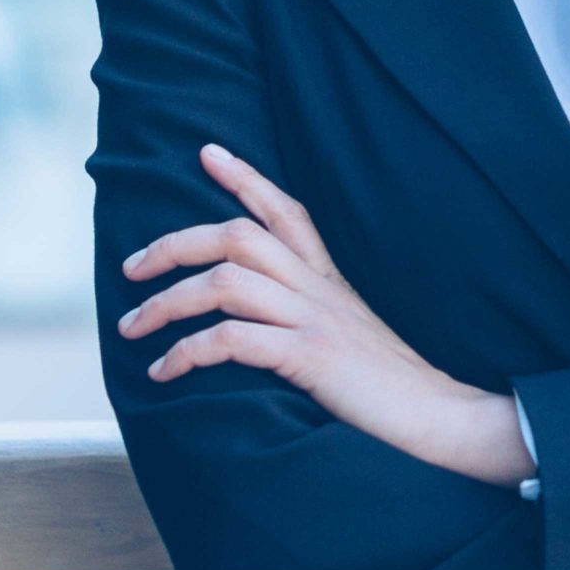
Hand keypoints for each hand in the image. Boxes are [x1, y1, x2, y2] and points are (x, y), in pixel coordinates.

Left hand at [118, 143, 491, 473]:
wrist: (438, 416)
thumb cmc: (389, 386)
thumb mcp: (351, 334)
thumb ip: (313, 315)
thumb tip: (260, 321)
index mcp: (329, 278)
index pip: (286, 210)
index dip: (245, 178)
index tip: (208, 152)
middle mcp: (319, 287)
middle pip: (237, 235)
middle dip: (174, 244)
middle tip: (131, 267)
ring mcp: (314, 319)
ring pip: (224, 282)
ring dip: (165, 302)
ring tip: (132, 327)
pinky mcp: (309, 357)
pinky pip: (230, 340)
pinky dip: (186, 352)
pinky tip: (164, 371)